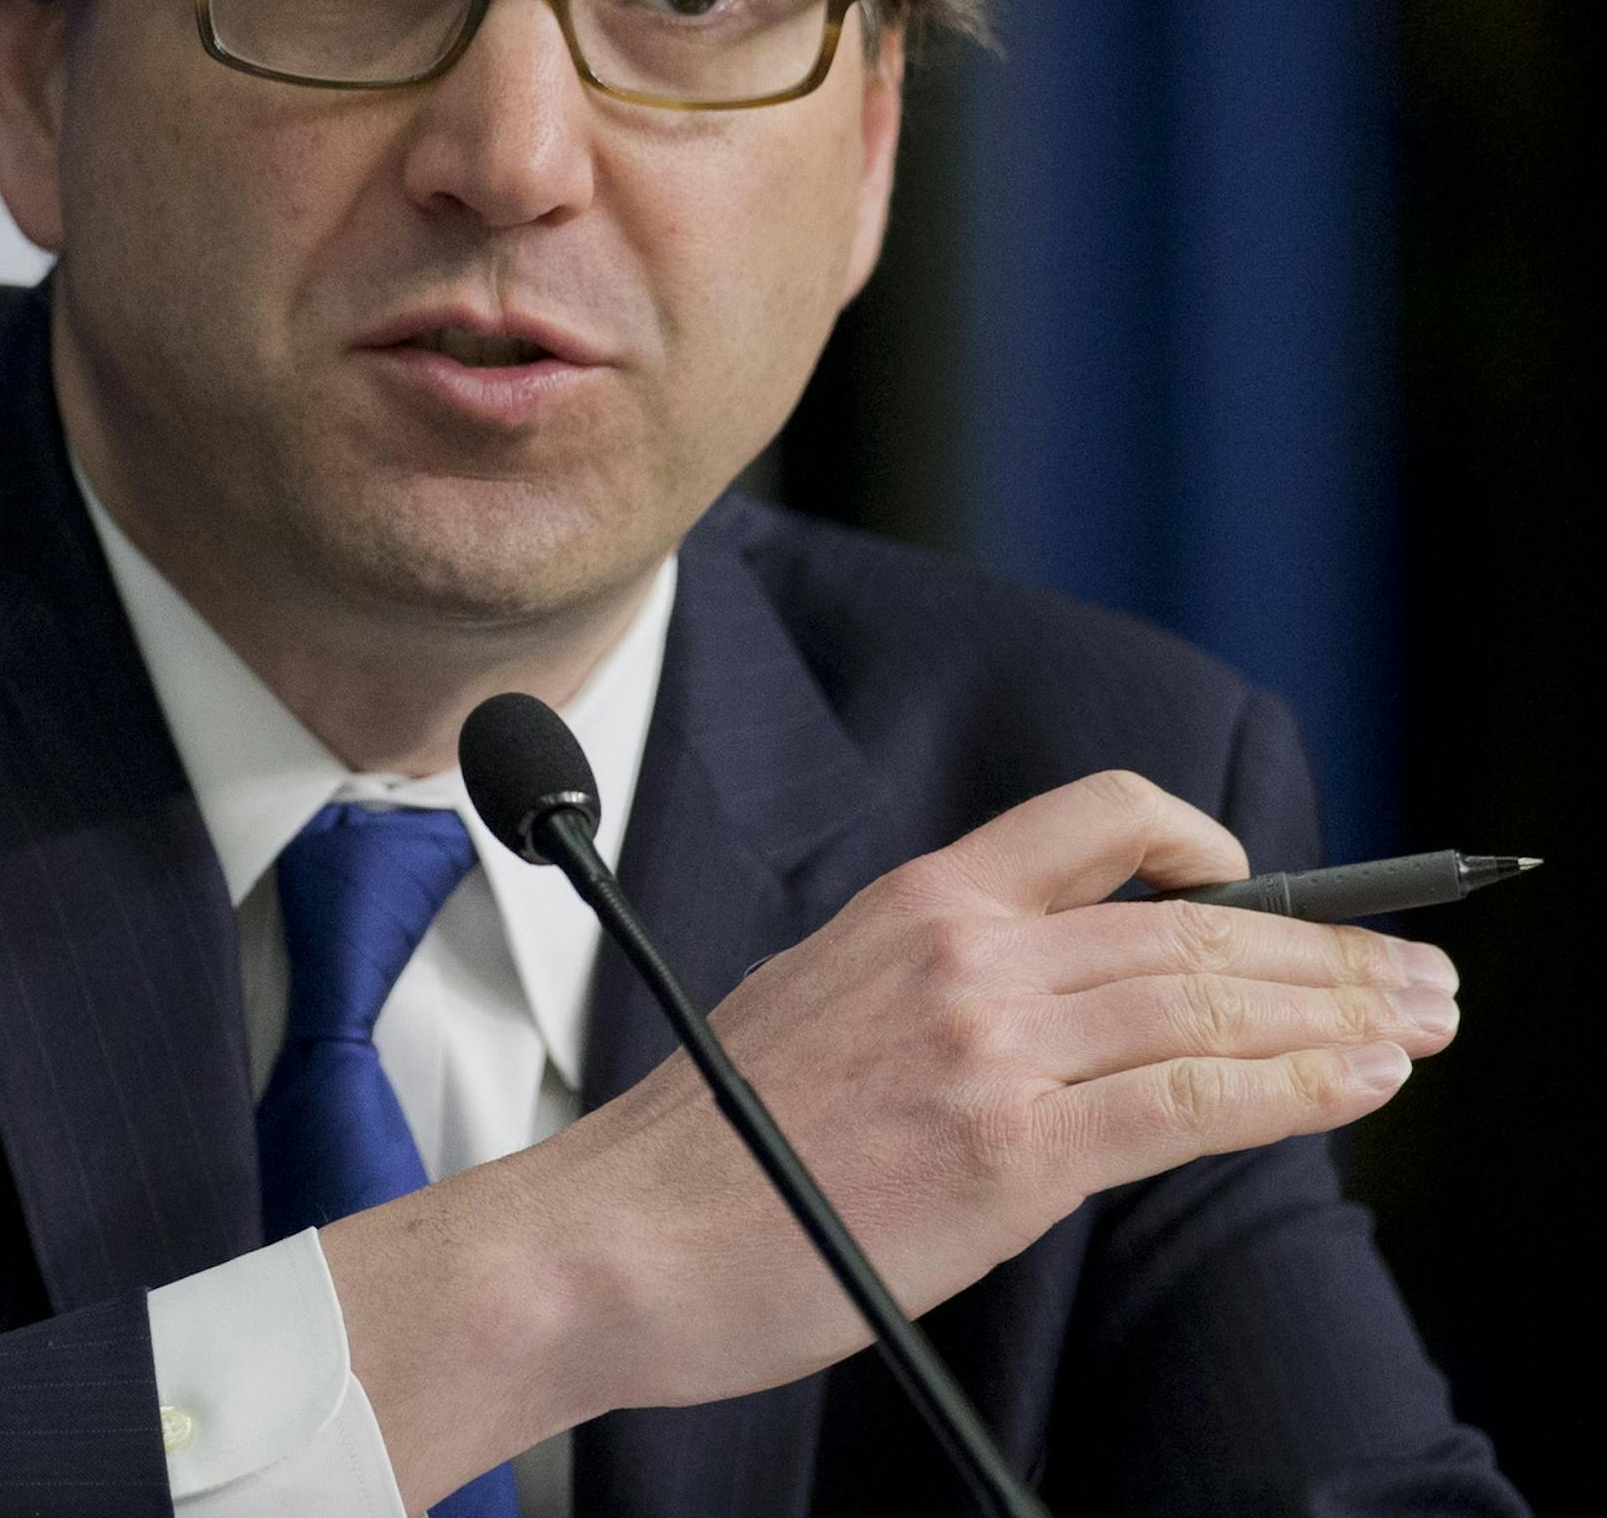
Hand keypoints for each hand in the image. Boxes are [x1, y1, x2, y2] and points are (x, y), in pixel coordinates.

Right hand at [560, 769, 1458, 1410]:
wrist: (627, 1229)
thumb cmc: (719, 1141)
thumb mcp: (823, 997)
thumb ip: (940, 979)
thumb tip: (1055, 1004)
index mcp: (915, 901)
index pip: (1093, 819)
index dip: (1203, 840)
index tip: (1267, 878)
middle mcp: (963, 949)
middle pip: (1185, 920)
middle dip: (1323, 942)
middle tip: (1415, 964)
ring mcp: (990, 1045)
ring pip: (1205, 998)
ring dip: (1338, 1009)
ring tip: (1423, 1018)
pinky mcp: (1010, 1151)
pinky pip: (1188, 1104)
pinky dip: (1294, 1089)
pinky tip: (1359, 1083)